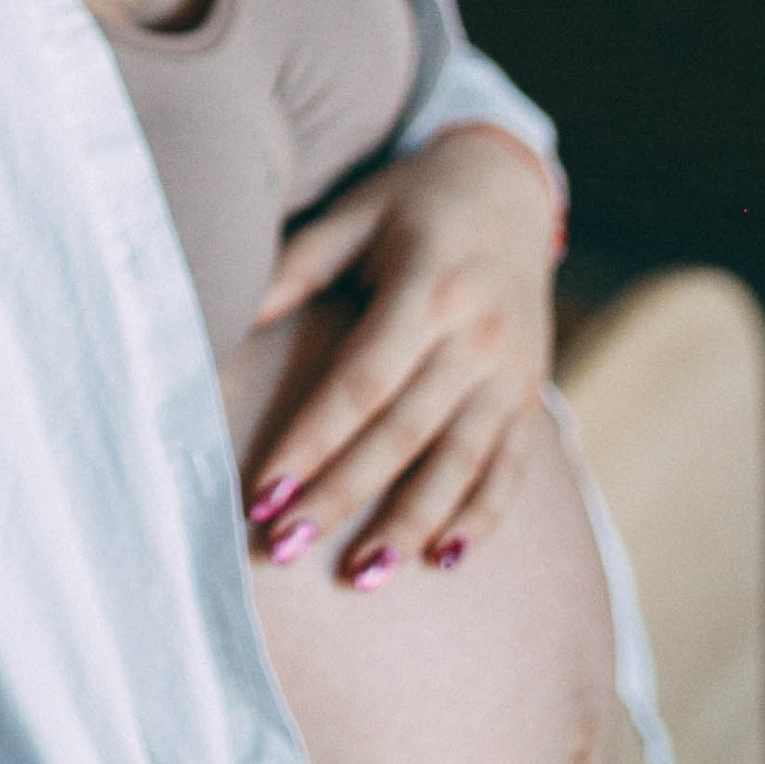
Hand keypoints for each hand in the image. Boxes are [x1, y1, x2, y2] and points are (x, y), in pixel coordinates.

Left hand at [244, 125, 559, 582]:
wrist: (510, 188)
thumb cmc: (412, 202)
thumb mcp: (355, 213)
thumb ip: (299, 264)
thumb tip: (233, 315)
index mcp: (428, 287)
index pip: (361, 382)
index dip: (311, 441)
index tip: (263, 493)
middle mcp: (477, 335)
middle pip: (403, 433)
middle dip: (342, 496)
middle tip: (284, 548)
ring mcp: (511, 370)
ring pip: (460, 461)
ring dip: (410, 523)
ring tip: (362, 575)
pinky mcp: (530, 393)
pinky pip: (510, 465)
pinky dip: (483, 515)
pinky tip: (445, 559)